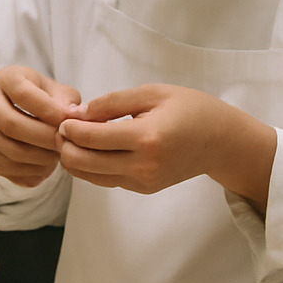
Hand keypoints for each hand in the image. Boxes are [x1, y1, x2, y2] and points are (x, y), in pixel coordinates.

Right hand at [0, 65, 80, 186]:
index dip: (49, 111)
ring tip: (58, 155)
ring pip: (9, 150)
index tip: (69, 122)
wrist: (15, 110)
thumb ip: (66, 101)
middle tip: (64, 144)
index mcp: (5, 79)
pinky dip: (31, 171)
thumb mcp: (56, 91)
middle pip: (12, 125)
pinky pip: (7, 168)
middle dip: (44, 138)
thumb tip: (72, 116)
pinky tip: (46, 166)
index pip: (23, 95)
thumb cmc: (41, 98)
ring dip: (40, 158)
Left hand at [56, 84, 275, 202]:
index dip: (69, 128)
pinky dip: (91, 166)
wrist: (221, 142)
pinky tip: (92, 149)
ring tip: (73, 139)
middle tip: (61, 129)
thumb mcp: (153, 93)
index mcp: (147, 138)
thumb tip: (78, 114)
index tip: (62, 117)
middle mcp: (143, 166)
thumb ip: (113, 102)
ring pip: (90, 177)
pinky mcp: (143, 189)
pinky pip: (106, 180)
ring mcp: (143, 182)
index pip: (92, 138)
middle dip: (65, 146)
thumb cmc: (190, 110)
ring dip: (74, 159)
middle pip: (84, 163)